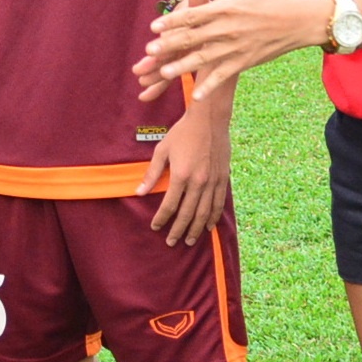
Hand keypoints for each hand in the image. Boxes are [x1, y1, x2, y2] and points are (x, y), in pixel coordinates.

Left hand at [136, 0, 323, 99]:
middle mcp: (228, 29)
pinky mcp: (245, 62)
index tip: (154, 27)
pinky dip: (210, 86)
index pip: (193, 16)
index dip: (172, 22)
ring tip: (164, 74)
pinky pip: (223, 76)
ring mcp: (236, 48)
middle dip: (170, 45)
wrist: (300, 21)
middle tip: (149, 52)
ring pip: (205, 59)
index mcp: (226, 9)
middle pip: (194, 38)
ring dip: (183, 67)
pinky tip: (195, 96)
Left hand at [144, 99, 230, 245]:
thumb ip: (152, 173)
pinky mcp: (223, 178)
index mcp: (181, 175)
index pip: (170, 205)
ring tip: (190, 241)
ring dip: (197, 229)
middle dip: (179, 230)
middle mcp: (198, 181)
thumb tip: (138, 192)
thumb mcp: (162, 150)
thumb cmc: (182, 132)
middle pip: (188, 213)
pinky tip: (209, 226)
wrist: (209, 119)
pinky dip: (213, 216)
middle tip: (171, 242)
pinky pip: (219, 203)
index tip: (156, 227)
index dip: (162, 218)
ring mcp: (213, 181)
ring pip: (204, 212)